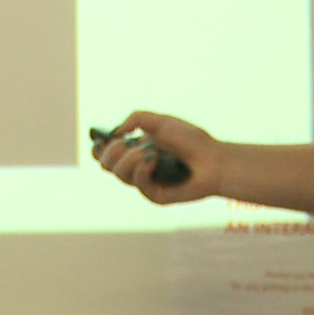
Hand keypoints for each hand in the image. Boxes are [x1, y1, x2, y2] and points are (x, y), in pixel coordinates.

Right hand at [92, 110, 219, 203]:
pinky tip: (154, 161)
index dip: (98, 149)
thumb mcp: (161, 121)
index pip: (107, 154)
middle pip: (106, 165)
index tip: (100, 140)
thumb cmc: (191, 140)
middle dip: (110, 152)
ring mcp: (146, 182)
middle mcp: (138, 167)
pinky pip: (138, 185)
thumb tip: (116, 132)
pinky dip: (142, 170)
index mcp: (136, 150)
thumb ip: (136, 118)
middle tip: (124, 144)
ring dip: (129, 159)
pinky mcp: (155, 195)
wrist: (214, 159)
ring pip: (119, 174)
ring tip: (150, 151)